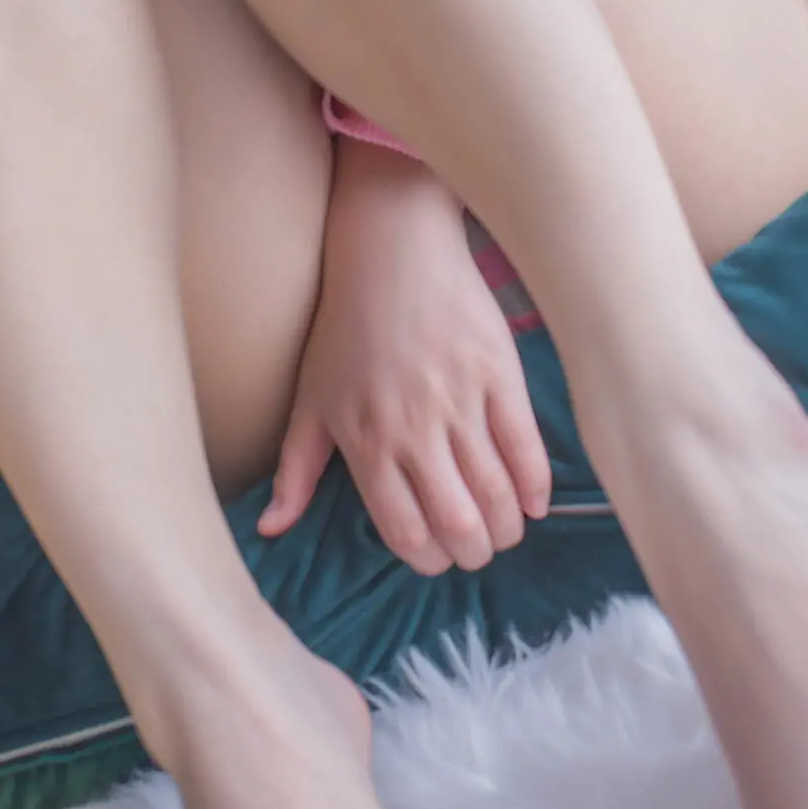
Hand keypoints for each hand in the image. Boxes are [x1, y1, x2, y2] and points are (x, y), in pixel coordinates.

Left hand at [256, 142, 550, 573]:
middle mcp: (412, 427)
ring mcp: (458, 399)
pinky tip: (534, 503)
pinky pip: (526, 446)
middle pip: (457, 523)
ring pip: (496, 492)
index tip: (438, 558)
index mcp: (365, 441)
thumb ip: (295, 471)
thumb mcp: (310, 399)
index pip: (405, 532)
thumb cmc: (345, 327)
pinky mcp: (498, 372)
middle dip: (472, 552)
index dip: (428, 560)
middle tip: (476, 549)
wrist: (391, 249)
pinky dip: (536, 486)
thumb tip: (271, 530)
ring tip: (504, 530)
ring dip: (506, 526)